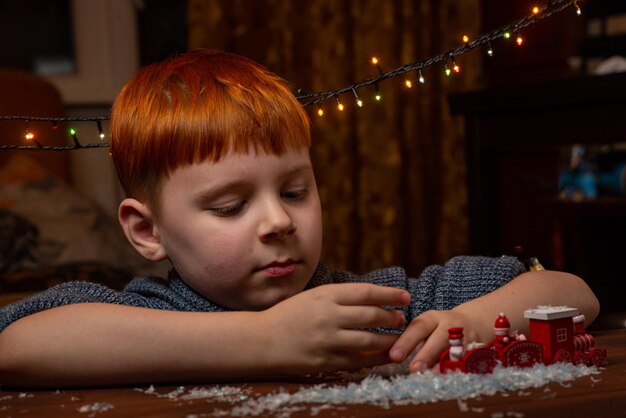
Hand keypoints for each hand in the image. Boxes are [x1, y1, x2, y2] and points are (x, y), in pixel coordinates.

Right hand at [260, 283, 409, 373]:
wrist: (261, 339)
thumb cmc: (289, 315)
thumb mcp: (314, 297)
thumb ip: (340, 297)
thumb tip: (374, 298)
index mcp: (326, 295)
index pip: (367, 292)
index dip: (390, 294)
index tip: (405, 297)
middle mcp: (328, 315)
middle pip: (372, 315)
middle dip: (392, 318)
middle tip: (402, 319)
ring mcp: (327, 339)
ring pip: (369, 340)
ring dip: (389, 339)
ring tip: (398, 338)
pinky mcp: (324, 360)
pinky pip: (357, 361)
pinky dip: (375, 359)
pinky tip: (384, 356)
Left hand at [389, 309, 478, 372]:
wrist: (477, 323)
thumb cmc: (440, 329)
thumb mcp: (426, 328)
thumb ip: (410, 341)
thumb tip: (387, 357)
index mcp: (432, 318)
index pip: (418, 327)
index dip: (406, 342)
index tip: (394, 356)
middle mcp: (450, 326)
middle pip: (439, 338)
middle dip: (426, 354)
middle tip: (413, 369)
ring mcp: (466, 338)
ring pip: (457, 350)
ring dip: (444, 365)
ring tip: (431, 377)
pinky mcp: (478, 350)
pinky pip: (470, 361)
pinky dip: (460, 370)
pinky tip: (450, 380)